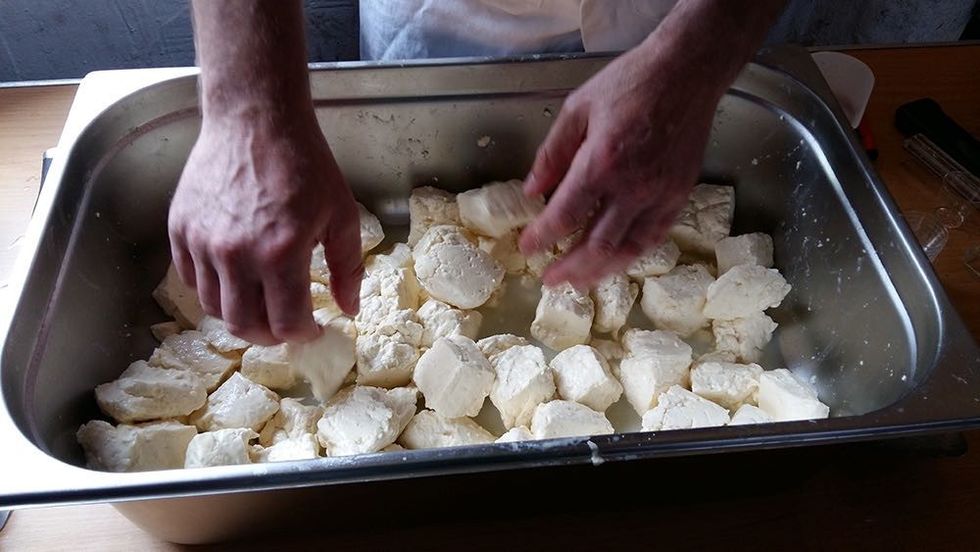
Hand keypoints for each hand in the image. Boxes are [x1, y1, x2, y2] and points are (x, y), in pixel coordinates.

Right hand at [168, 110, 361, 344]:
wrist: (255, 119)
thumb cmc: (304, 163)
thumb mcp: (341, 214)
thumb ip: (347, 267)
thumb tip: (348, 308)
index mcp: (280, 253)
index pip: (285, 322)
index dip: (303, 334)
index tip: (313, 329)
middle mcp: (235, 254)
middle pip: (244, 325)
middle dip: (269, 335)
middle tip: (285, 325)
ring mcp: (202, 242)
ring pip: (214, 307)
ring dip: (239, 315)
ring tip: (260, 303)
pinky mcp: (180, 229)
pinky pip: (190, 279)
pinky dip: (212, 289)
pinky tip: (234, 279)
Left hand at [518, 40, 723, 288]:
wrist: (687, 72)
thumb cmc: (631, 83)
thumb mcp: (578, 109)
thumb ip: (553, 153)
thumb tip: (532, 190)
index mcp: (601, 163)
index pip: (565, 215)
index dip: (542, 237)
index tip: (527, 247)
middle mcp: (633, 187)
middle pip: (596, 245)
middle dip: (570, 268)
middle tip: (551, 281)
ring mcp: (660, 195)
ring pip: (628, 249)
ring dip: (601, 271)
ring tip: (580, 282)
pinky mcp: (679, 195)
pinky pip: (654, 236)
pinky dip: (633, 254)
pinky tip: (617, 261)